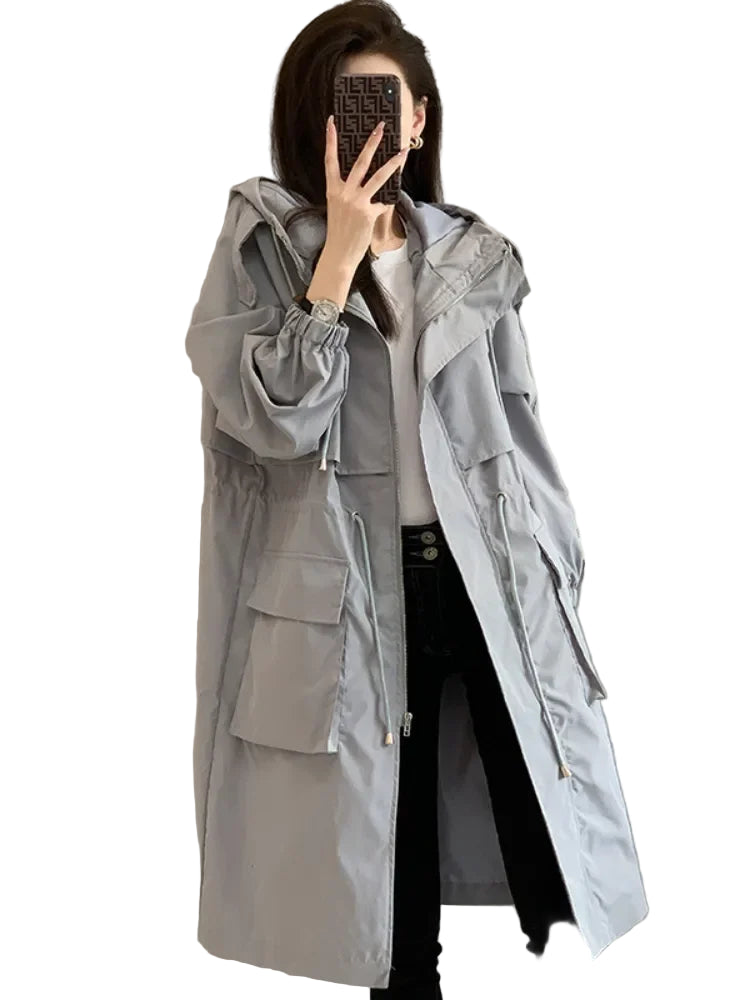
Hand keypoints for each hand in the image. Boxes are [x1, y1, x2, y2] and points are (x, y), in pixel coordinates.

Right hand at [322, 115, 407, 270]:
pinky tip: (393, 195)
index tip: (332, 121)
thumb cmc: (339, 231)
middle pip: (360, 162)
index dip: (331, 140)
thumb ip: (349, 192)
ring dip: (392, 163)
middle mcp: (344, 193)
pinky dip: (387, 200)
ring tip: (403, 151)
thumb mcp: (338, 207)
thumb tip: (366, 181)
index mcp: (332, 189)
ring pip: (377, 177)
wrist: (339, 253)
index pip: (330, 160)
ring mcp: (356, 202)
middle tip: (381, 127)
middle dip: (372, 142)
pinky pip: (383, 202)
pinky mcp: (368, 213)